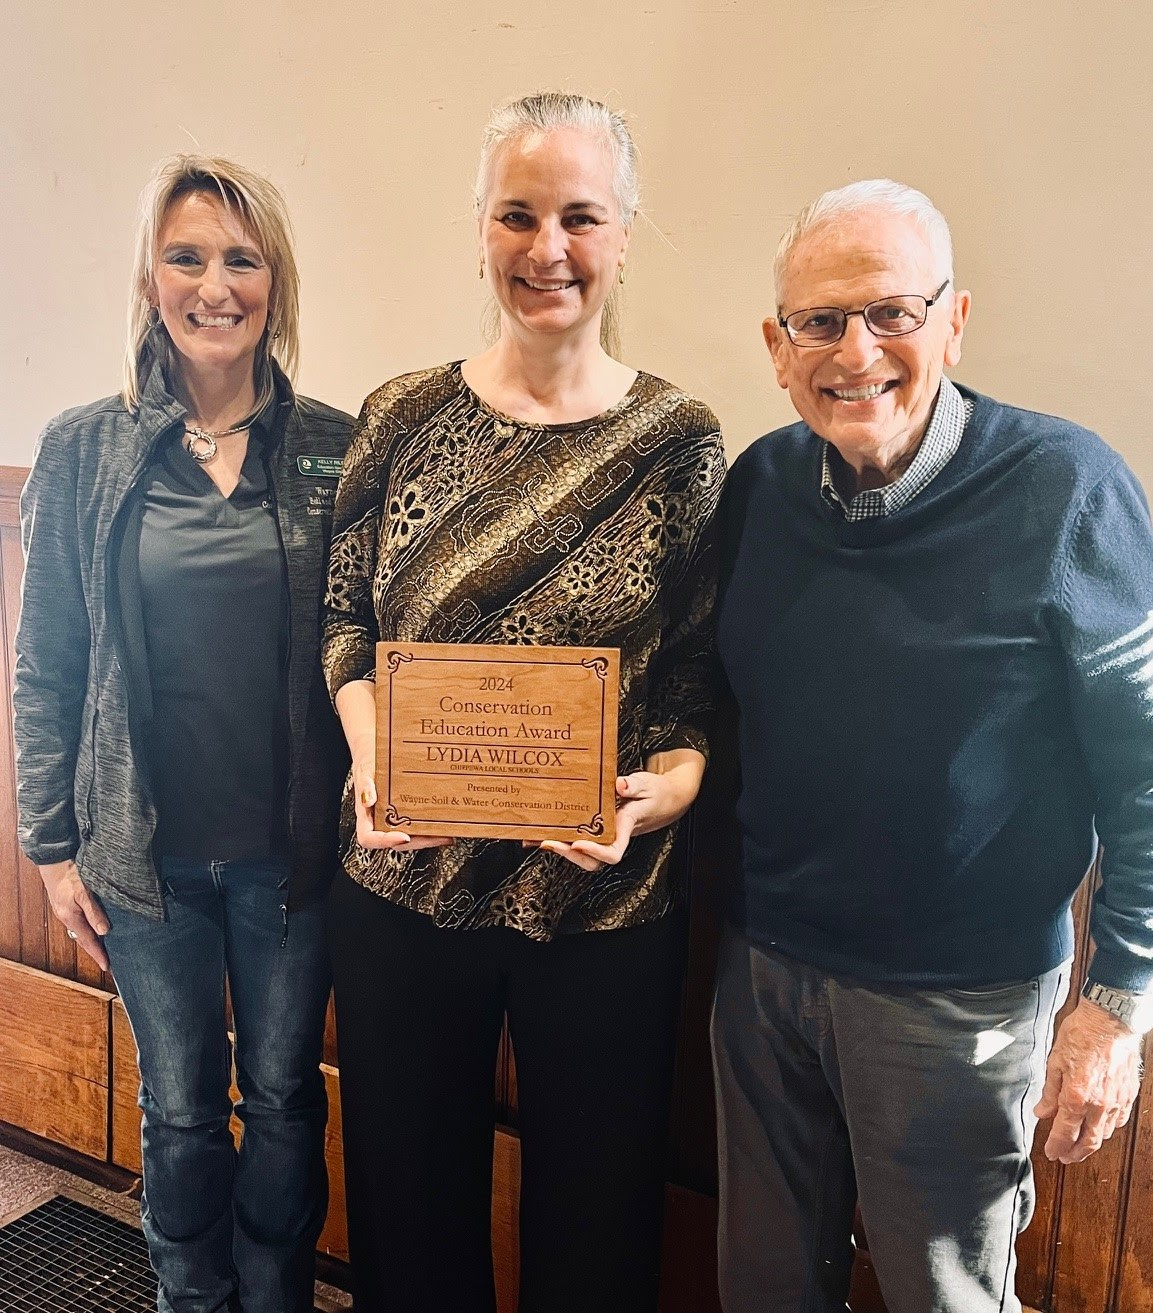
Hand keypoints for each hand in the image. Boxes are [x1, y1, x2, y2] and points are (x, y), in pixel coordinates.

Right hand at [38, 859, 109, 971]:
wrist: (55, 862)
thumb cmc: (70, 875)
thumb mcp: (84, 893)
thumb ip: (94, 912)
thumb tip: (105, 932)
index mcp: (71, 918)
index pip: (88, 941)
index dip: (99, 954)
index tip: (107, 966)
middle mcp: (67, 919)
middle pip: (84, 939)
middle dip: (96, 951)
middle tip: (108, 961)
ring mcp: (66, 913)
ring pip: (82, 931)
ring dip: (92, 941)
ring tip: (104, 948)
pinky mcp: (67, 906)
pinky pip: (80, 923)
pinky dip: (88, 930)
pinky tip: (95, 929)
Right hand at [351, 759, 452, 852]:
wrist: (377, 753)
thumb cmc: (369, 762)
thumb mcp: (365, 770)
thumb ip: (365, 785)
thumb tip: (367, 800)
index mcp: (366, 815)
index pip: (369, 837)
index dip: (385, 842)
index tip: (403, 836)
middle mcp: (380, 820)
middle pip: (396, 841)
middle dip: (418, 841)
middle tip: (437, 836)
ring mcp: (395, 818)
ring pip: (410, 836)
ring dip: (428, 838)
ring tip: (447, 833)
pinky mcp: (408, 812)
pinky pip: (418, 824)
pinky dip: (431, 826)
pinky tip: (446, 822)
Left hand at [539, 750, 705, 871]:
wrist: (663, 798)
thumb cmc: (655, 792)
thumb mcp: (647, 784)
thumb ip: (633, 785)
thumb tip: (619, 785)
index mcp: (626, 827)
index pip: (613, 852)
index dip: (595, 852)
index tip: (578, 843)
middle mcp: (613, 836)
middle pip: (591, 860)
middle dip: (568, 855)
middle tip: (546, 841)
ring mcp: (604, 834)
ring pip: (581, 853)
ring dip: (559, 849)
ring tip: (535, 839)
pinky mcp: (597, 828)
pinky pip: (577, 838)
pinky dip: (558, 837)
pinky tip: (538, 833)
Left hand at [1034, 997, 1143, 1163]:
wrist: (1110, 1020)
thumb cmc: (1081, 1034)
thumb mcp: (1055, 1061)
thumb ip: (1049, 1091)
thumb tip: (1042, 1111)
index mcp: (1076, 1096)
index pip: (1064, 1132)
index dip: (1056, 1146)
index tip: (1050, 1152)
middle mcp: (1099, 1104)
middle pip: (1088, 1142)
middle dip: (1075, 1154)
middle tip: (1065, 1157)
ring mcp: (1116, 1101)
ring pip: (1104, 1134)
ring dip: (1091, 1143)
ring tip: (1080, 1143)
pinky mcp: (1128, 1095)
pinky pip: (1119, 1120)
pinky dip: (1108, 1129)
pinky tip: (1101, 1127)